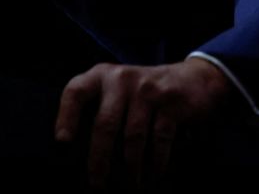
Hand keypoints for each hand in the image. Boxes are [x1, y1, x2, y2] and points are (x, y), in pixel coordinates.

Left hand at [55, 58, 234, 188]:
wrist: (195, 78)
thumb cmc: (144, 94)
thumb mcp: (118, 91)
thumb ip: (97, 111)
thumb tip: (76, 156)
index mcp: (102, 76)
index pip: (76, 92)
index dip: (66, 117)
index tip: (62, 143)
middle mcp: (122, 79)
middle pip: (105, 124)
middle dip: (99, 160)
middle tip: (97, 185)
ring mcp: (148, 89)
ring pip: (133, 136)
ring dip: (130, 168)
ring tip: (129, 187)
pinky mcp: (172, 102)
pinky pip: (159, 139)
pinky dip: (155, 162)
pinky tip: (152, 175)